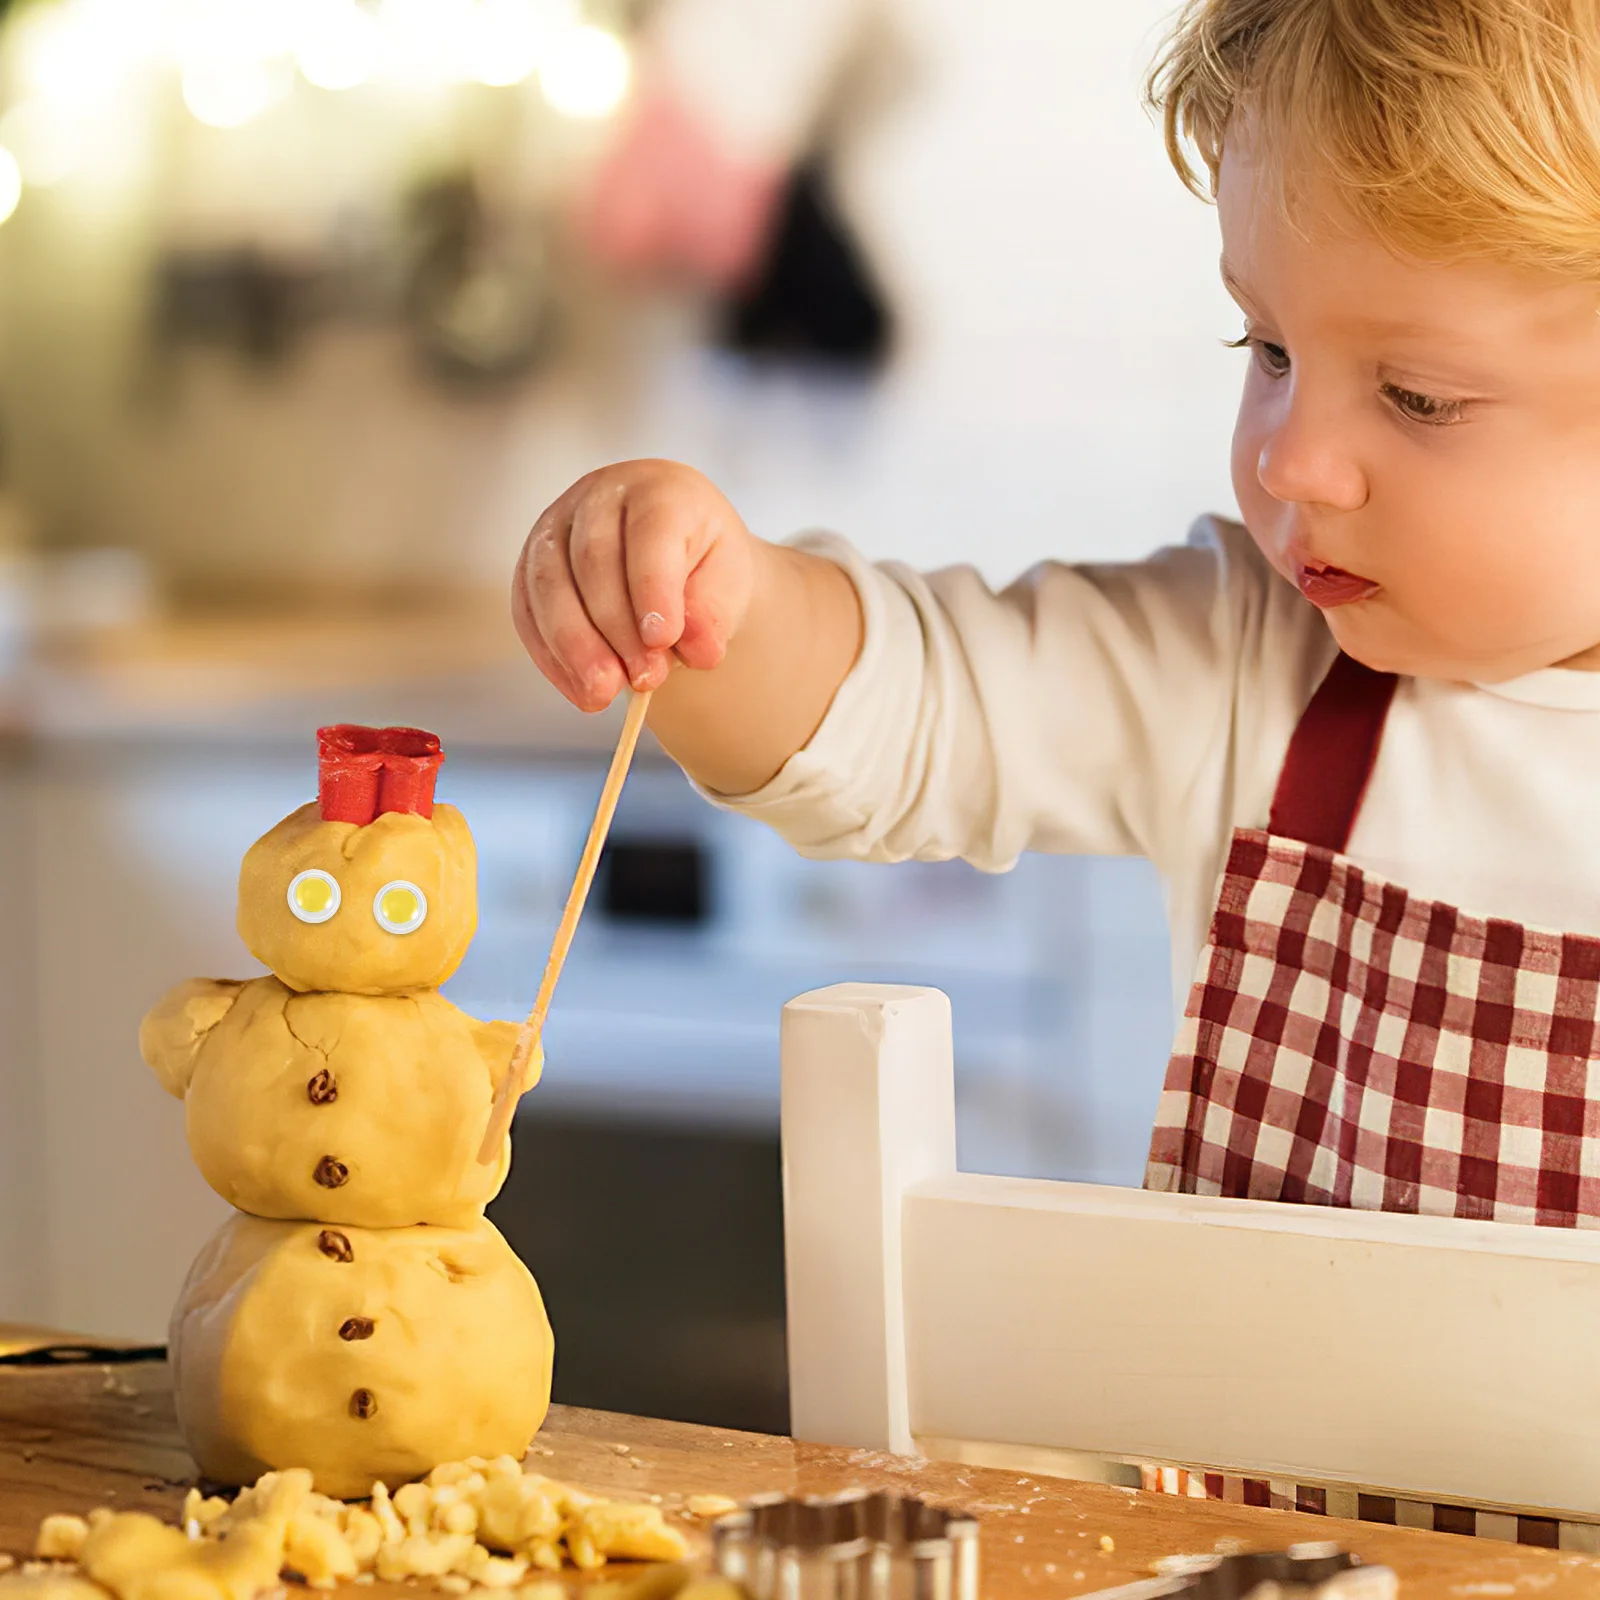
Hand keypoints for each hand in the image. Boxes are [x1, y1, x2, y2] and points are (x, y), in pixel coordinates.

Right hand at [513, 459, 759, 711]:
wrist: (675, 554)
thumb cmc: (702, 563)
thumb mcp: (727, 582)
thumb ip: (714, 613)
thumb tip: (699, 653)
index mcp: (658, 490)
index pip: (649, 534)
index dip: (653, 588)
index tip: (663, 641)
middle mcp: (598, 498)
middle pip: (592, 561)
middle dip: (616, 628)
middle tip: (645, 679)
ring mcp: (555, 528)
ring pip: (548, 585)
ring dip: (575, 648)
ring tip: (604, 694)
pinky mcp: (530, 566)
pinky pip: (527, 612)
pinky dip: (551, 658)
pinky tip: (581, 691)